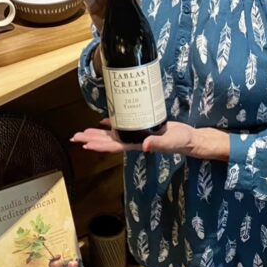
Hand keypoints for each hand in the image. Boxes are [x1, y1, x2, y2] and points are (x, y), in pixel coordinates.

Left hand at [71, 120, 228, 160]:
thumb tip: (145, 146)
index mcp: (137, 144)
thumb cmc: (182, 141)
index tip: (84, 144)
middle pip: (108, 141)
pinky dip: (112, 123)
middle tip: (75, 137)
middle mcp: (134, 140)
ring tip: (83, 132)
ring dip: (97, 134)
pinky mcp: (142, 127)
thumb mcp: (171, 141)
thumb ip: (158, 143)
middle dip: (91, 139)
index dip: (98, 145)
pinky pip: (123, 125)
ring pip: (112, 135)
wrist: (191, 139)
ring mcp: (137, 134)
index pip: (113, 146)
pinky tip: (104, 120)